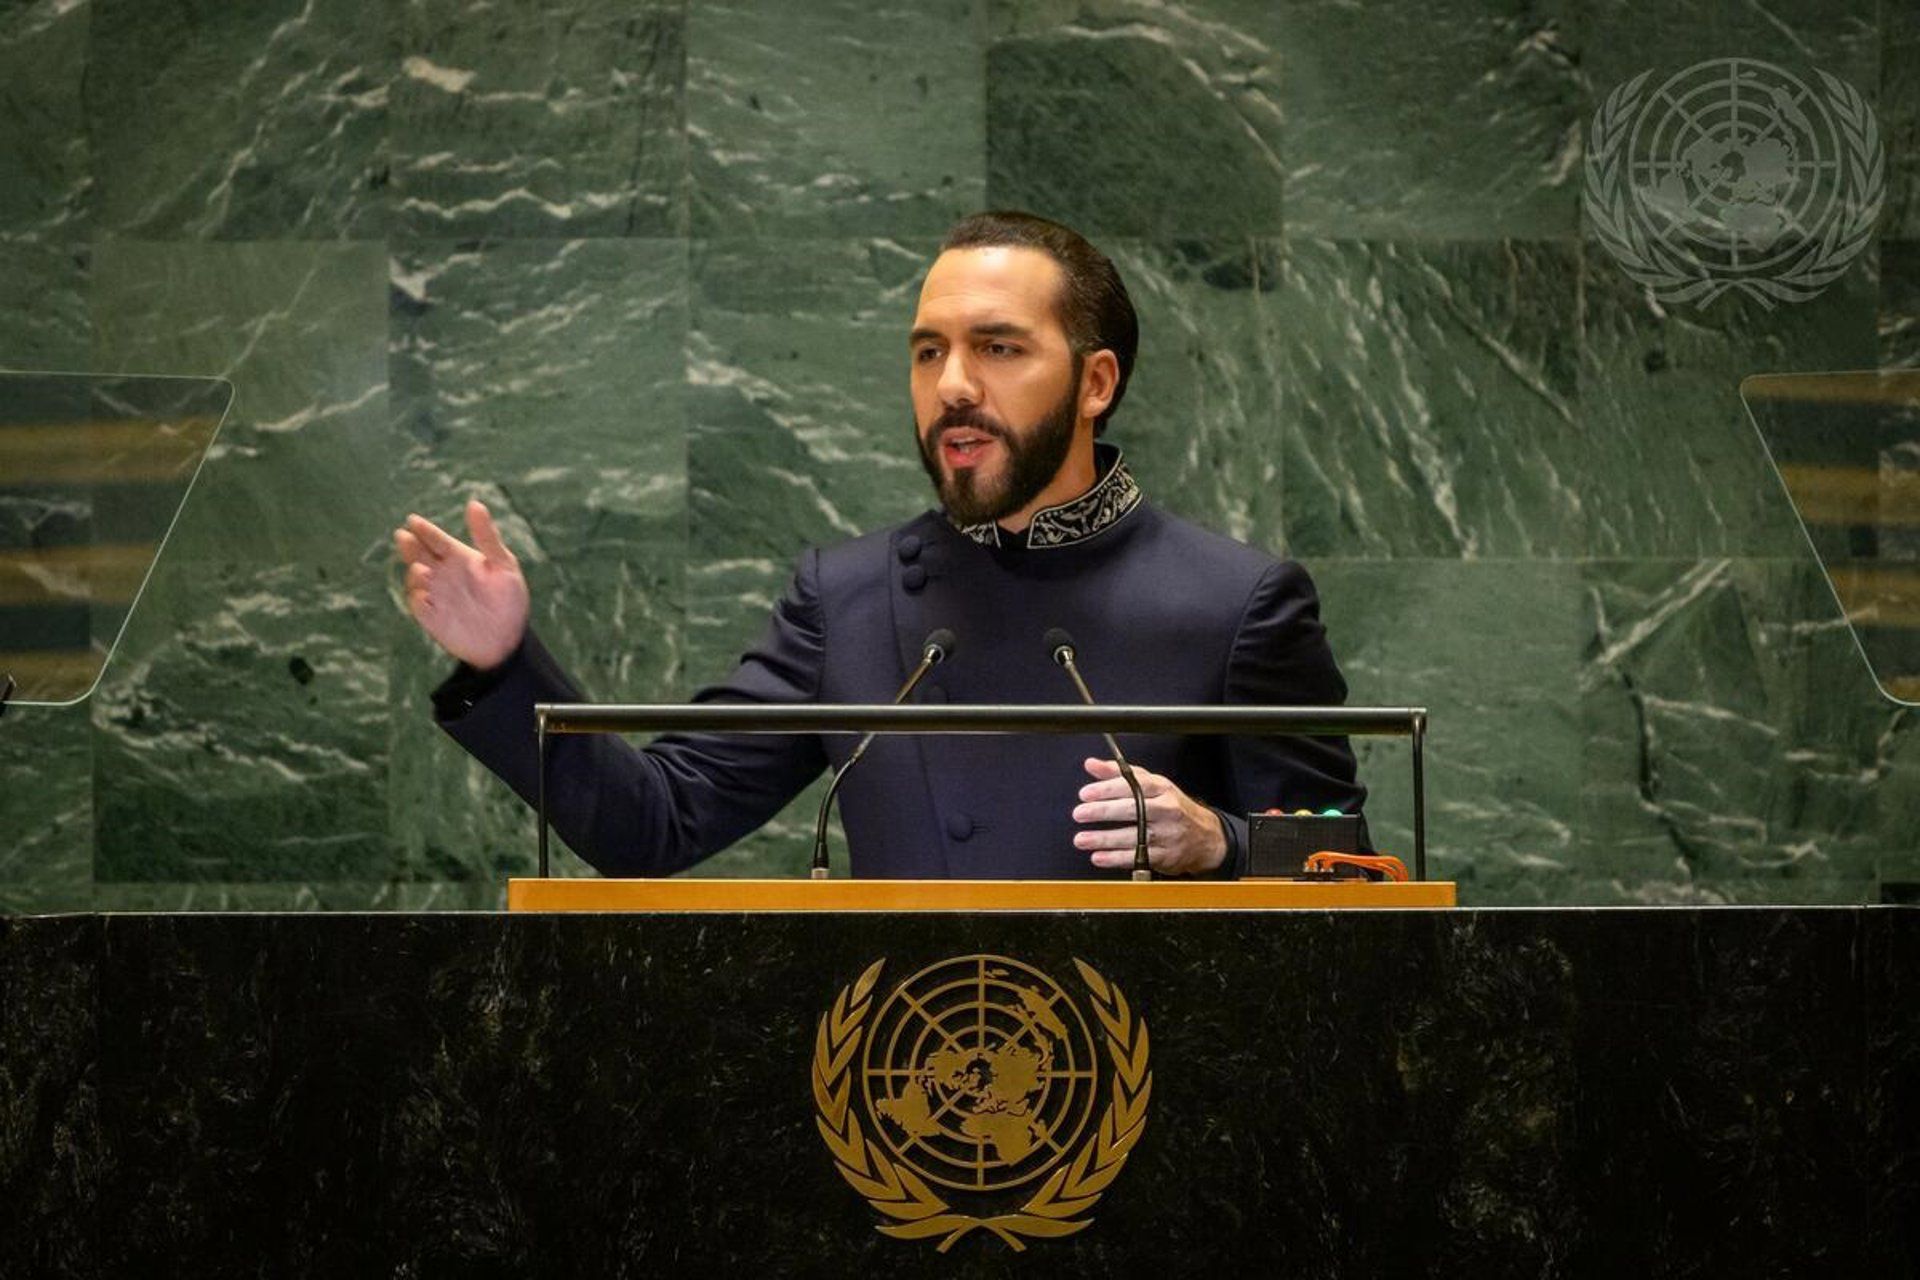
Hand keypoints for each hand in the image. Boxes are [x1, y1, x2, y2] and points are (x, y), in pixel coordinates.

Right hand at [393, 500, 530, 669]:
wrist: (508, 640)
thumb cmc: (509, 600)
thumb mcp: (504, 565)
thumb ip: (487, 536)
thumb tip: (474, 503)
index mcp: (459, 557)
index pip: (436, 539)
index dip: (425, 530)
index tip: (414, 521)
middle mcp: (443, 573)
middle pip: (419, 554)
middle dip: (410, 545)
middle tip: (404, 536)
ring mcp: (435, 594)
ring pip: (415, 578)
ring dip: (414, 572)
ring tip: (422, 568)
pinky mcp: (432, 617)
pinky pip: (419, 605)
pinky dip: (418, 598)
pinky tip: (423, 592)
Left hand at [1072, 757, 1226, 875]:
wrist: (1206, 837)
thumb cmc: (1172, 807)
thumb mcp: (1151, 785)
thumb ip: (1119, 774)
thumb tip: (1091, 764)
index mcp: (1162, 789)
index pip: (1133, 785)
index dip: (1108, 789)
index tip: (1086, 793)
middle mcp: (1166, 810)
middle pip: (1132, 810)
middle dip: (1102, 811)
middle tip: (1079, 813)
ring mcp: (1167, 835)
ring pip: (1133, 836)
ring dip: (1104, 839)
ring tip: (1081, 839)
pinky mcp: (1165, 856)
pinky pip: (1138, 857)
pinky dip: (1116, 859)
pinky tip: (1098, 857)